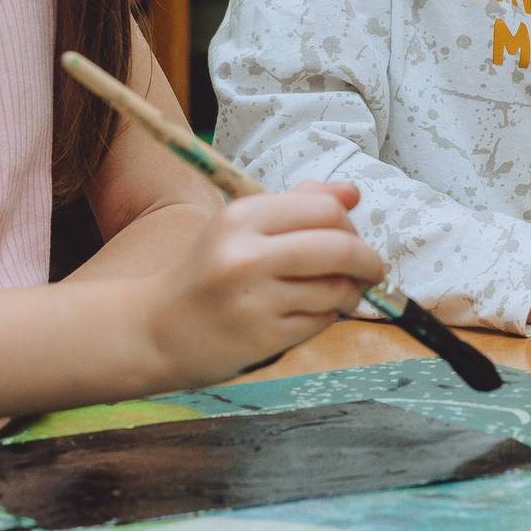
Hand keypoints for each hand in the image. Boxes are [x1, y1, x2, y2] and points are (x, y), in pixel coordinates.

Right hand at [147, 181, 384, 385]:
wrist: (157, 329)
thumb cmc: (208, 273)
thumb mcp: (241, 227)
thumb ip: (299, 204)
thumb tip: (353, 192)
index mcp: (241, 217)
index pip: (324, 209)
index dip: (351, 224)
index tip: (353, 237)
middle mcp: (246, 255)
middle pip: (340, 248)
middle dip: (369, 261)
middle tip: (372, 270)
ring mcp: (254, 299)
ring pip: (336, 289)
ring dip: (350, 293)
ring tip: (339, 294)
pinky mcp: (263, 337)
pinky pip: (321, 321)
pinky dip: (327, 317)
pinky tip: (309, 314)